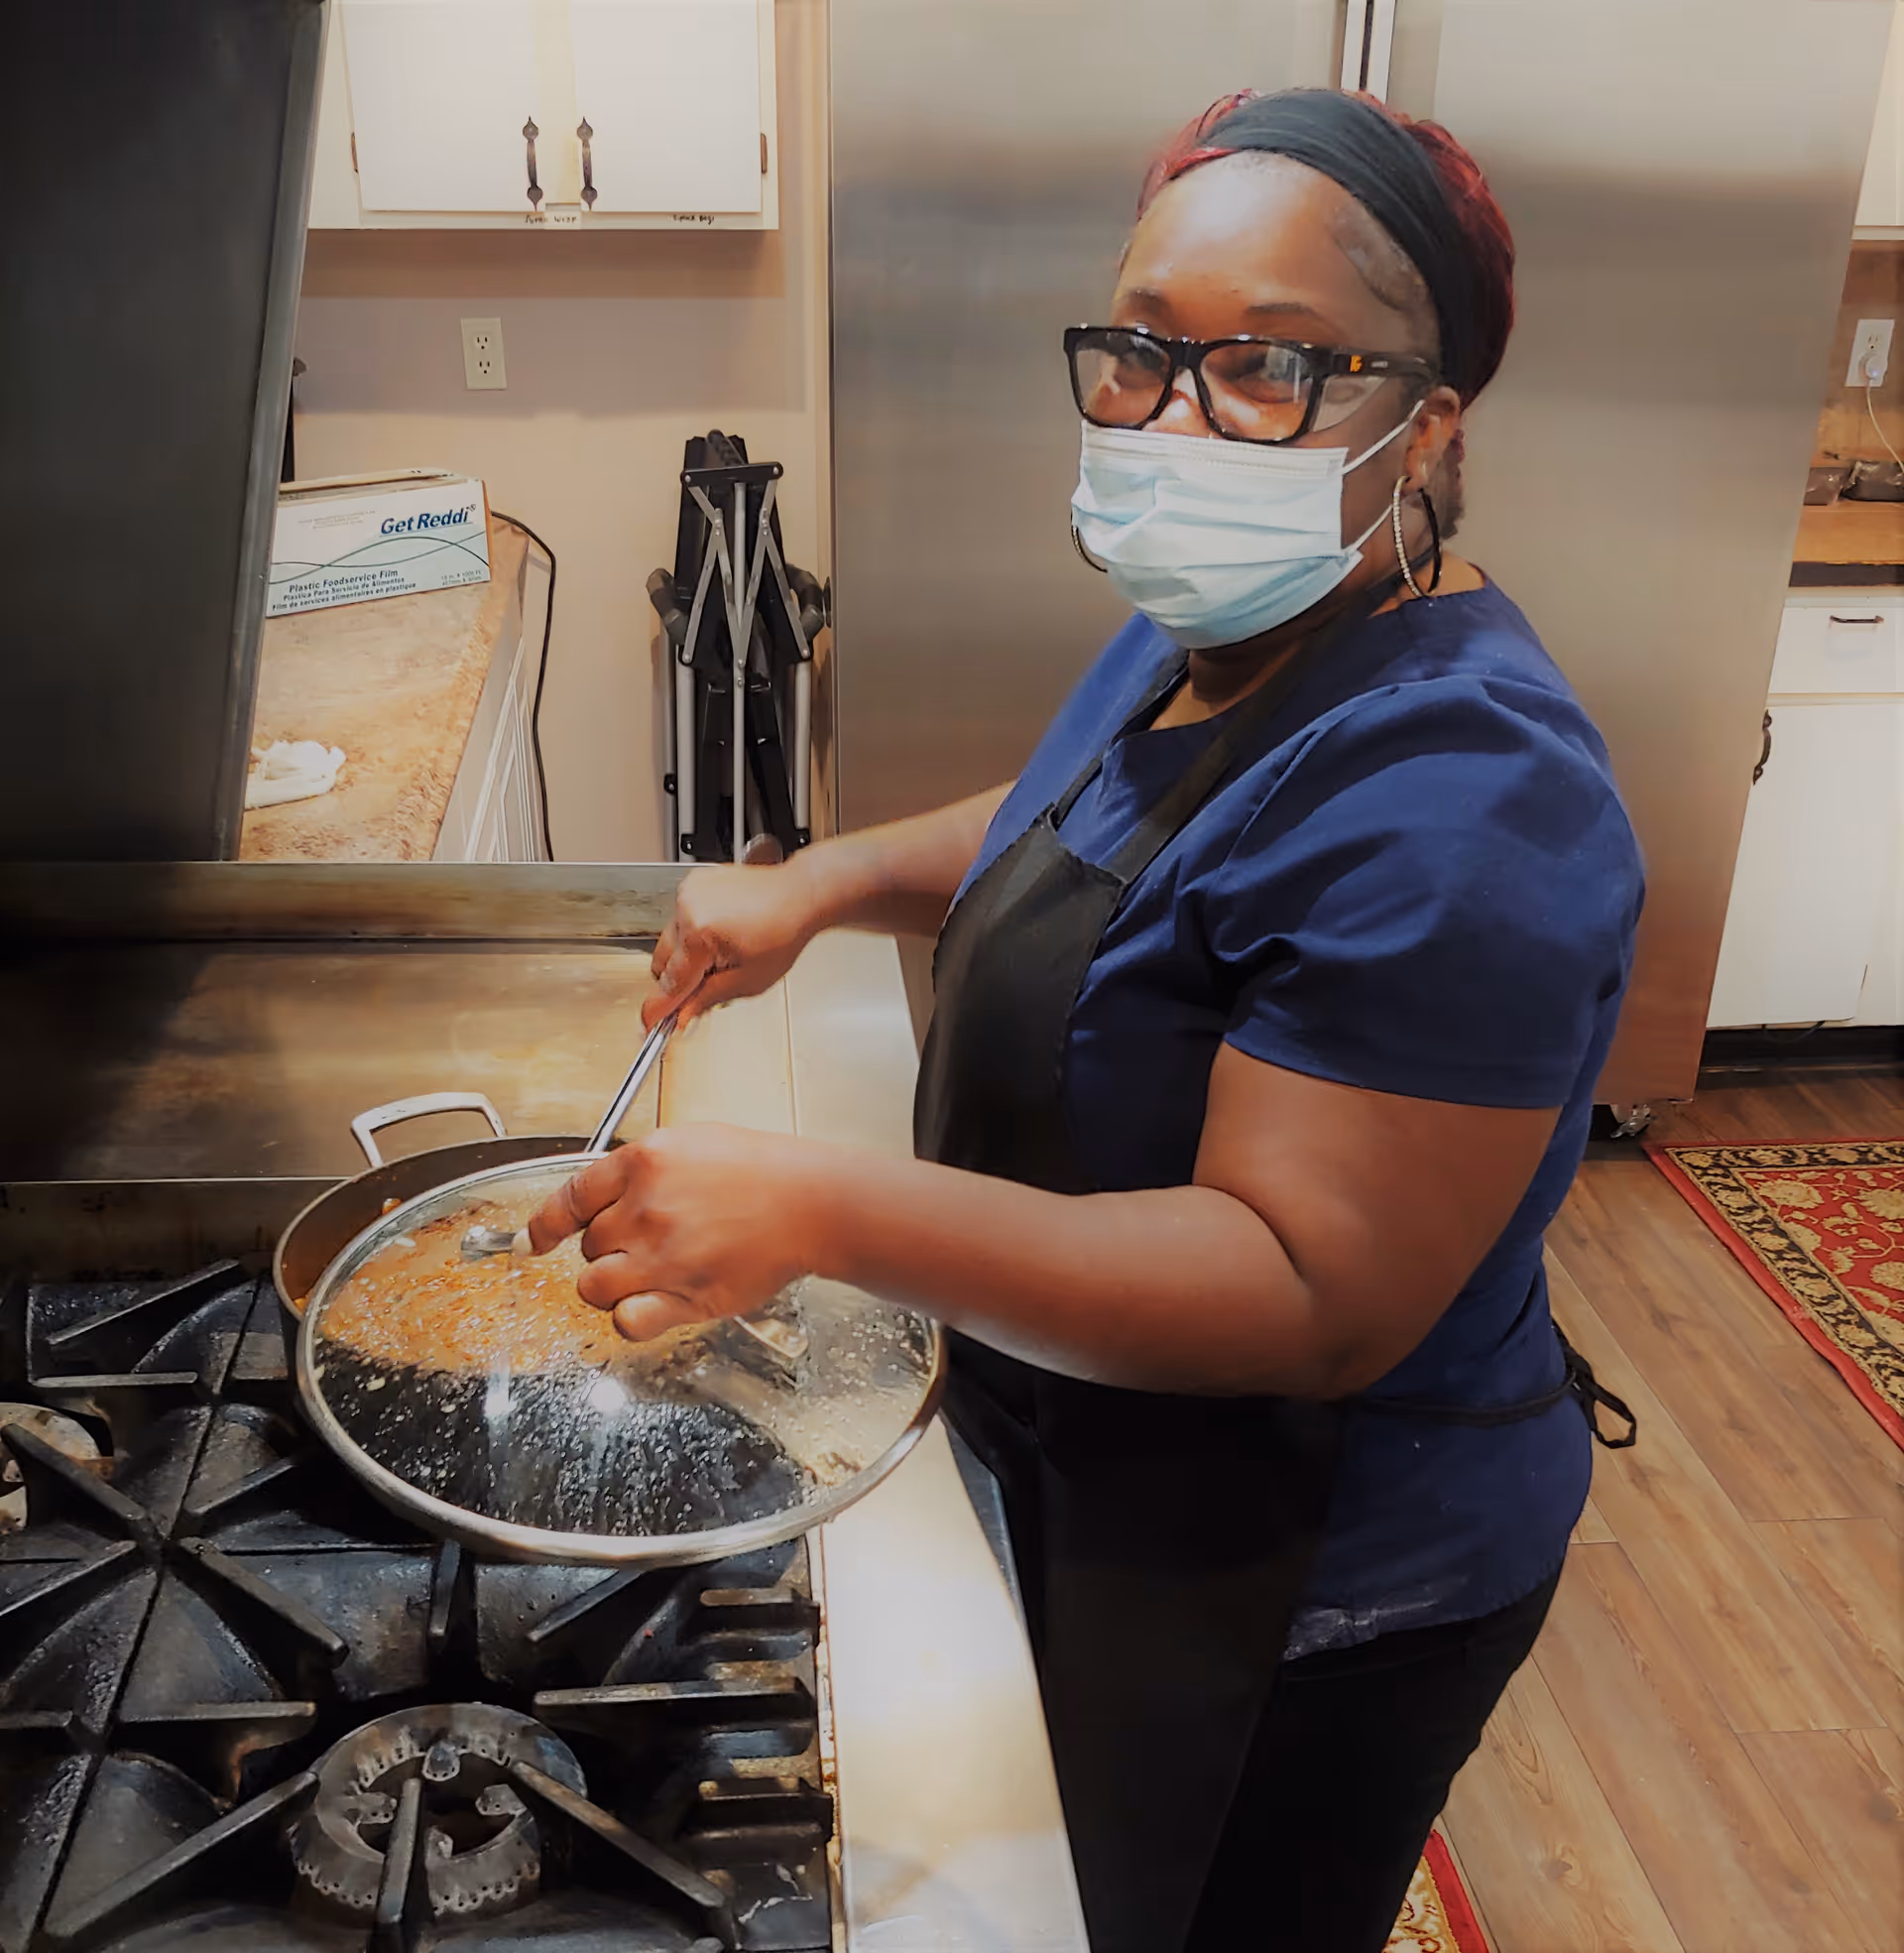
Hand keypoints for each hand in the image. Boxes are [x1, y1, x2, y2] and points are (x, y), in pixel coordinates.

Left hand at [526, 1123, 825, 1340]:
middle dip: (608, 1248)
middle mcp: (644, 1209)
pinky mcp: (683, 1297)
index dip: (547, 1223)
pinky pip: (626, 1320)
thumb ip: (644, 1168)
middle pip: (588, 1245)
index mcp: (644, 1162)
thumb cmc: (764, 1170)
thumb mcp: (694, 1142)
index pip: (570, 1197)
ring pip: (594, 1286)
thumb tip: (607, 1194)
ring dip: (612, 1284)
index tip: (539, 1238)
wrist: (813, 1203)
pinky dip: (631, 1316)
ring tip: (648, 1274)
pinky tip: (653, 1302)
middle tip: (648, 1242)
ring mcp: (661, 1256)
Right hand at [646, 862, 826, 1028]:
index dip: (659, 1008)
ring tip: (724, 950)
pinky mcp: (692, 885)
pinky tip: (722, 932)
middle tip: (710, 983)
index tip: (650, 1023)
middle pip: (662, 962)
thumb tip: (681, 1015)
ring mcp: (688, 894)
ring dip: (688, 954)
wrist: (797, 895)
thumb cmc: (784, 931)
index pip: (671, 983)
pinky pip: (680, 920)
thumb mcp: (749, 981)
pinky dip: (693, 932)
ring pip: (669, 941)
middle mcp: (687, 911)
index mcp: (699, 936)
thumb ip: (708, 999)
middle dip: (680, 979)